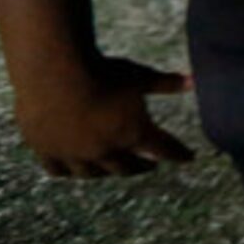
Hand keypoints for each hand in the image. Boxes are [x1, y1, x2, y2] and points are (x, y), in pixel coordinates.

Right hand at [14, 53, 194, 178]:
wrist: (53, 72)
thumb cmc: (101, 70)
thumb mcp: (138, 75)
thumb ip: (165, 82)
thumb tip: (195, 80)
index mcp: (134, 133)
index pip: (164, 150)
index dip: (178, 153)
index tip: (189, 157)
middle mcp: (105, 150)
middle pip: (128, 167)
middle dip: (142, 166)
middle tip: (150, 164)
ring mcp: (74, 154)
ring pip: (93, 173)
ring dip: (106, 172)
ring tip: (113, 168)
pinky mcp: (47, 150)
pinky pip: (59, 169)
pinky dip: (69, 169)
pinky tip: (74, 168)